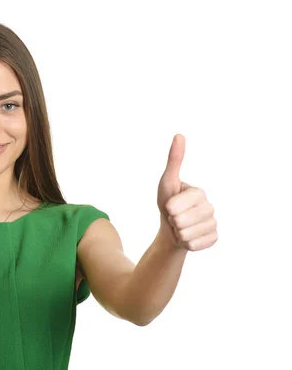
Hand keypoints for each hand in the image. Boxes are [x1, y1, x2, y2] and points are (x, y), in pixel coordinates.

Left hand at [157, 134, 217, 250]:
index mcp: (199, 193)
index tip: (169, 206)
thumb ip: (174, 160)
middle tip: (174, 218)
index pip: (176, 206)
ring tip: (180, 227)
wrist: (171, 227)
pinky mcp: (213, 239)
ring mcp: (213, 224)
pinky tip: (188, 237)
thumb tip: (179, 135)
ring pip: (187, 235)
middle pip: (181, 221)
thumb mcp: (167, 182)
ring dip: (178, 233)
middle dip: (172, 222)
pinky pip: (195, 245)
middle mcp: (210, 207)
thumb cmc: (168, 201)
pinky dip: (186, 244)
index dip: (168, 209)